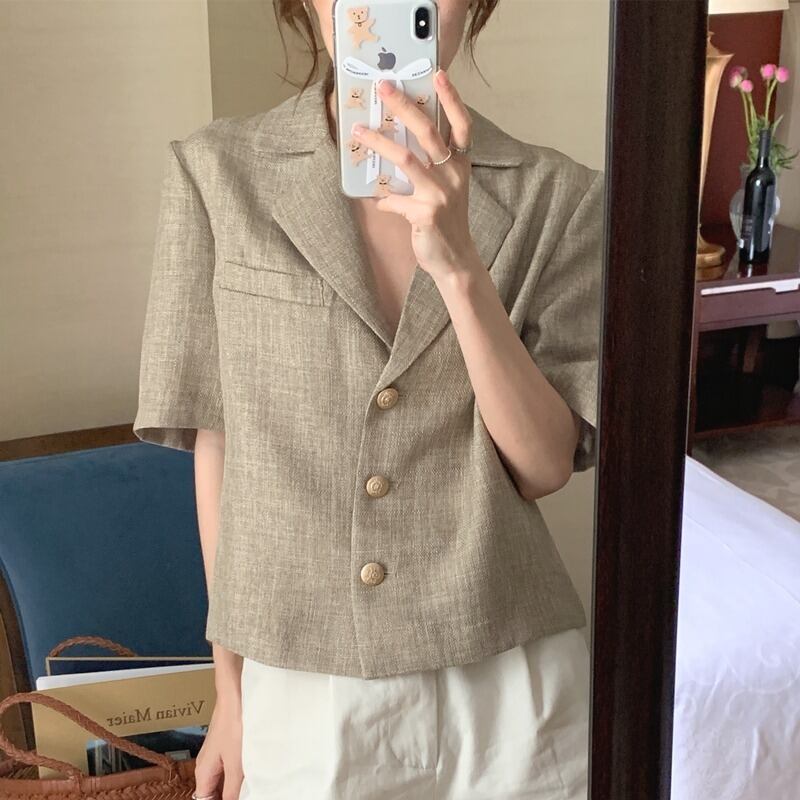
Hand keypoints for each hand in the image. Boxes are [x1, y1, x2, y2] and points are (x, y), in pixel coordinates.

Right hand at [193, 694, 243, 799]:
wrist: (236, 693)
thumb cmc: (234, 724)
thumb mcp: (236, 764)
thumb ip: (233, 791)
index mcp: (203, 773)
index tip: (239, 799)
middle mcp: (207, 765)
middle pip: (214, 791)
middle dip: (230, 794)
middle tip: (249, 791)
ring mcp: (218, 754)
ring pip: (225, 779)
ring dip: (237, 785)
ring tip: (253, 785)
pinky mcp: (229, 744)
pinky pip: (232, 766)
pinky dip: (242, 772)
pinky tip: (255, 771)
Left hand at [350, 68, 482, 281]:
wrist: (455, 260)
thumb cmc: (446, 222)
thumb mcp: (445, 191)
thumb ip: (427, 170)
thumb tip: (393, 152)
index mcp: (460, 166)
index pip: (461, 125)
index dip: (451, 99)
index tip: (438, 74)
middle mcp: (453, 175)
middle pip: (428, 131)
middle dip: (403, 106)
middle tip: (383, 87)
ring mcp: (440, 194)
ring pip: (405, 158)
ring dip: (378, 142)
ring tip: (358, 132)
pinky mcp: (426, 213)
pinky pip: (393, 200)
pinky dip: (381, 199)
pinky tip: (376, 200)